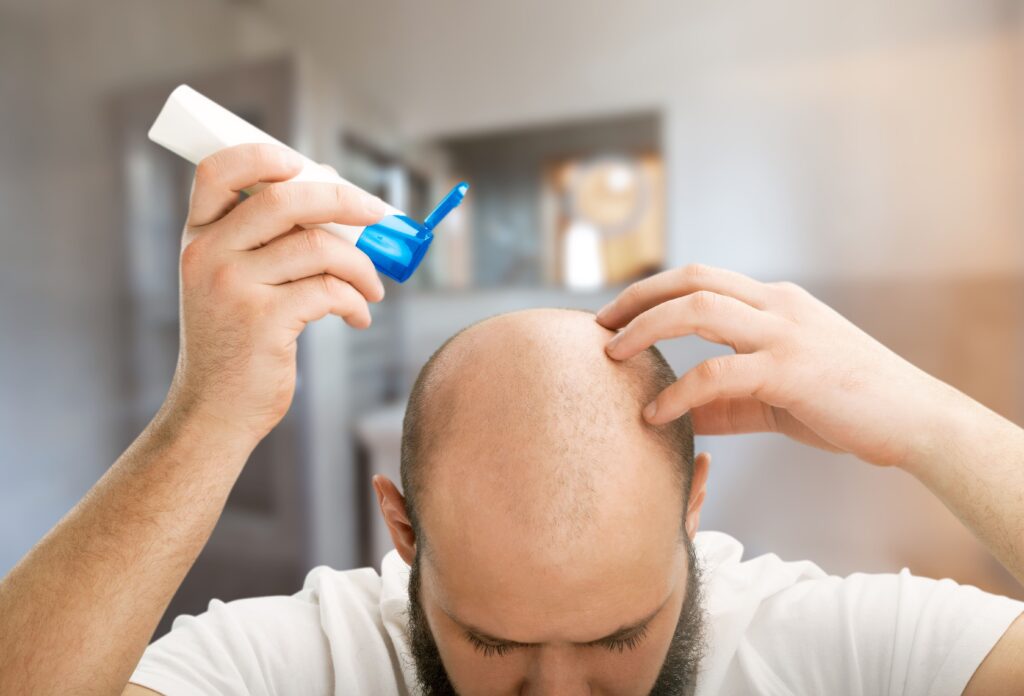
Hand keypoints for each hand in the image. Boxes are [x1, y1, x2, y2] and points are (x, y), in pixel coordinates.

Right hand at [167, 143, 387, 445]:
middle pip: (287, 199)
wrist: (214, 410)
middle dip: (345, 200)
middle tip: (378, 215)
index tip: (307, 165)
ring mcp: (233, 287)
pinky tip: (358, 316)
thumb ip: (262, 241)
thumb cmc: (235, 342)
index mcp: (198, 238)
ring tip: (371, 289)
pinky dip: (355, 301)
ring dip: (360, 266)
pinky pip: (329, 290)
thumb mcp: (229, 283)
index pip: (217, 171)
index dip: (264, 156)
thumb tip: (330, 191)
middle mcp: (209, 255)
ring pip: (318, 246)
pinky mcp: (263, 321)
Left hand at [597, 264, 964, 467]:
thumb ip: (725, 402)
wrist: (916, 422)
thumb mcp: (775, 397)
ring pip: (698, 310)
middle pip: (691, 279)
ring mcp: (785, 333)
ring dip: (646, 329)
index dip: (651, 292)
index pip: (700, 279)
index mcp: (775, 302)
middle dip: (636, 298)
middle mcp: (777, 305)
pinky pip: (718, 373)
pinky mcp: (792, 371)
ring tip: (611, 357)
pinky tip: (655, 415)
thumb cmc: (847, 405)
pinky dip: (678, 392)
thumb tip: (674, 417)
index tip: (613, 316)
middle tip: (597, 327)